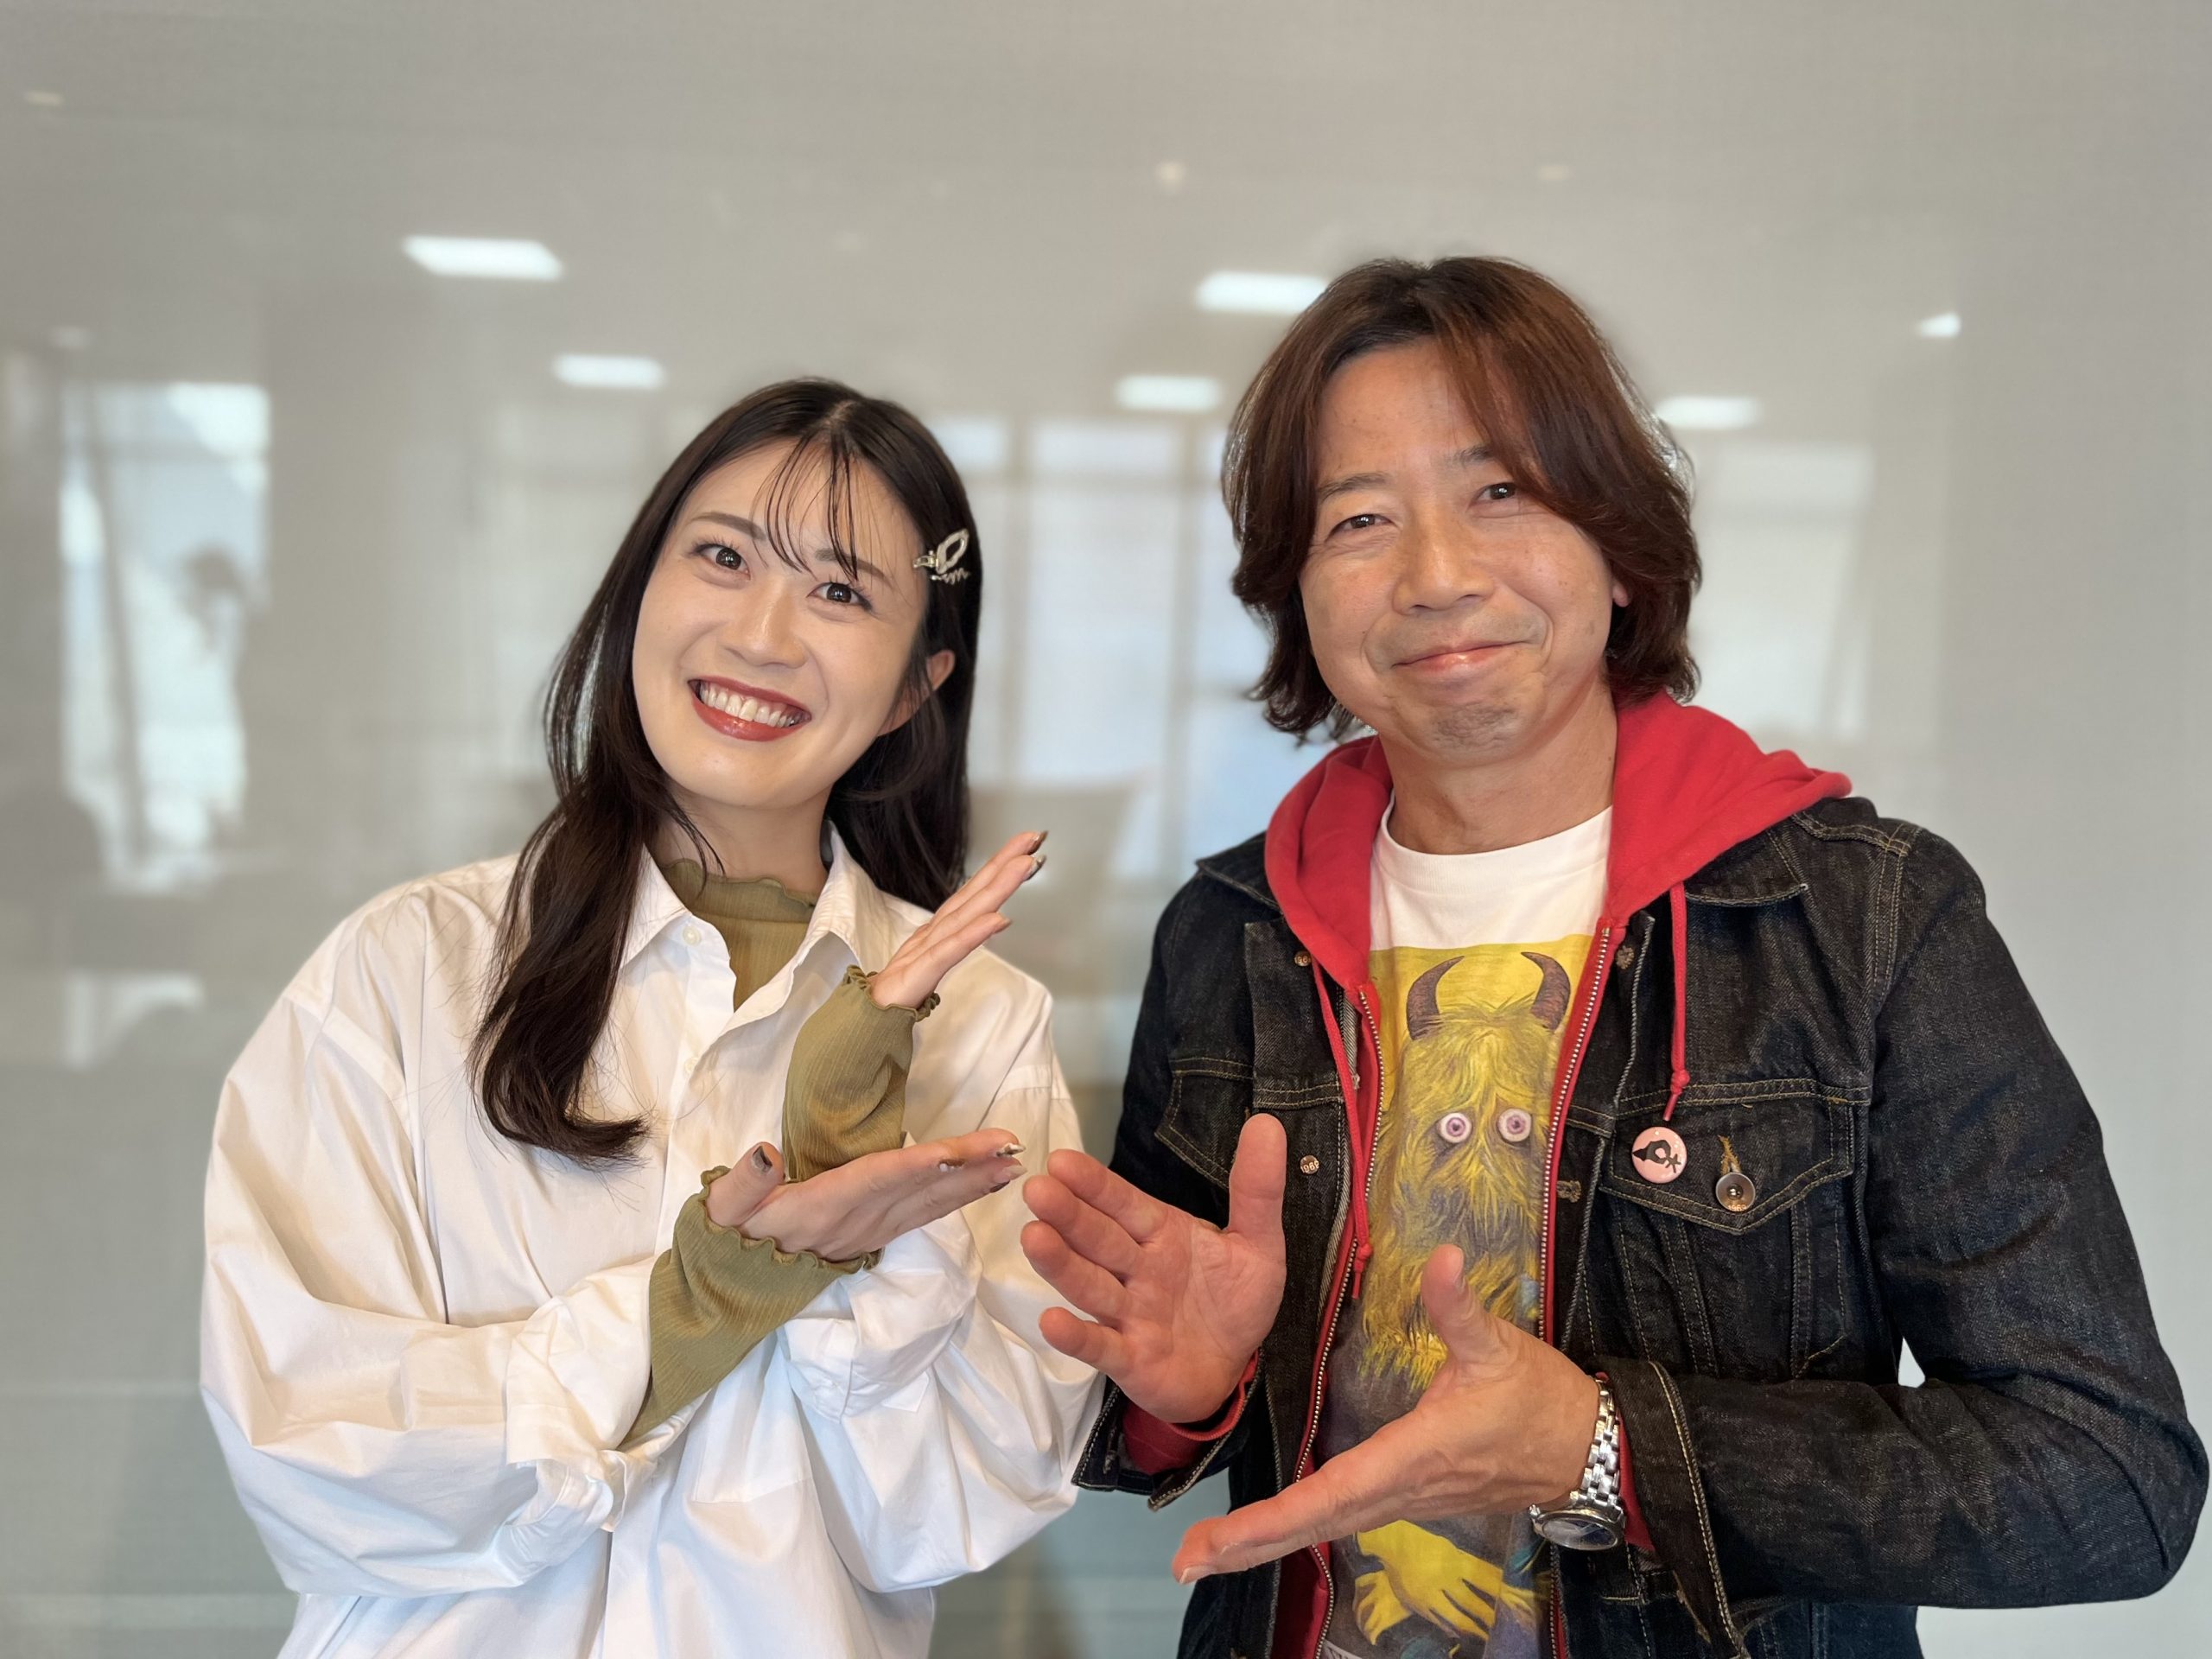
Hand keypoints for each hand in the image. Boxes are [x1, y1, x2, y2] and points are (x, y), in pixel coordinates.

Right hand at [725, 1128, 1024, 1261]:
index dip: (917, 1166)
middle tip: (1012, 1148)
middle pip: (917, 1191)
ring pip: (928, 1205)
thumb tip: (766, 1152)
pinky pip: (923, 1215)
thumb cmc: (728, 1237)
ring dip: (971, 1184)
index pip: (877, 1180)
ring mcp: (869, 1232)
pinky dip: (956, 1198)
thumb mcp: (722, 1209)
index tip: (956, 1152)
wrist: (732, 1286)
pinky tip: (983, 1184)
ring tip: (1011, 1164)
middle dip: (965, 1169)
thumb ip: (744, 1182)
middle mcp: (855, 1222)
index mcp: (821, 1208)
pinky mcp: (874, 1237)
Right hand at [869, 831, 1045, 1010]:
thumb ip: (962, 939)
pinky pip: (952, 950)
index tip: (1026, 846)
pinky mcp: (922, 971)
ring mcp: (928, 947)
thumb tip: (996, 918)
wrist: (869, 1014)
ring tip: (1023, 866)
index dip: (999, 868)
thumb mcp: (937, 959)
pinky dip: (975, 933)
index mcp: (942, 928)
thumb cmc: (903, 985)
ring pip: (967, 913)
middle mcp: (937, 931)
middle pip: (974, 893)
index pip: (974, 893)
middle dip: (1004, 864)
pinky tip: (997, 919)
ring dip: (996, 888)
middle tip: (1031, 838)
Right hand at [1019, 1114, 1286, 1422]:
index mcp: (1161, 1234)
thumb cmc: (1234, 1301)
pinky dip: (1076, 1336)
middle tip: (1036, 1189)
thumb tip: (1266, 1123)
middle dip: (1068, 1215)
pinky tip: (1051, 1321)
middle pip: (1099, 1239)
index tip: (1061, 1160)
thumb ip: (1257, 1189)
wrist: (1233, 1371)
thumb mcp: (1259, 1243)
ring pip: (1091, 1285)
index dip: (1095, 1184)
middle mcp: (1137, 1270)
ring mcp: (1128, 1315)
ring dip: (1061, 1264)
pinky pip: (1099, 1346)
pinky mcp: (1128, 1359)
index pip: (1124, 1204)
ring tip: (1033, 1237)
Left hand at [1169, 1244, 1598, 1581]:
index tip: (1217, 1541)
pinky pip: (1345, 1517)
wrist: (1588, 1452)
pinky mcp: (1410, 1495)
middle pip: (1314, 1524)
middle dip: (1249, 1544)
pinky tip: (1271, 1526)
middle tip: (1186, 1561)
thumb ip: (1461, 1307)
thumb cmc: (1541, 1401)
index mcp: (1412, 1456)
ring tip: (1210, 1550)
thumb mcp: (1501, 1347)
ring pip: (1327, 1525)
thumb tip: (1444, 1257)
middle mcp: (1399, 1489)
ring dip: (1269, 1538)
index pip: (1328, 1493)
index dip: (1270, 1519)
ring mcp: (1405, 1499)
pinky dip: (1301, 1526)